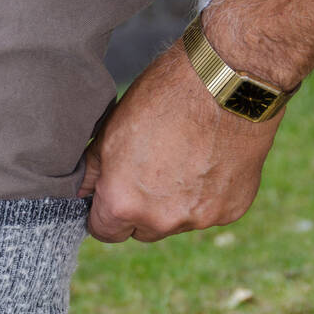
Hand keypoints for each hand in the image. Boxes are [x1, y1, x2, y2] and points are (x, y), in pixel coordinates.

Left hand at [79, 44, 280, 242]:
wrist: (229, 82)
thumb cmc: (163, 99)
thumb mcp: (111, 132)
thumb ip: (92, 173)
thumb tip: (83, 193)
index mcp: (123, 204)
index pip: (104, 232)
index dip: (106, 213)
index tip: (114, 194)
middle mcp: (160, 220)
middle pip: (142, 231)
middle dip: (141, 209)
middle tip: (153, 169)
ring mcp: (198, 218)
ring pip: (177, 223)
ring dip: (175, 203)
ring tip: (184, 159)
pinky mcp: (230, 210)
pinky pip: (210, 211)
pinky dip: (208, 194)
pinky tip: (210, 160)